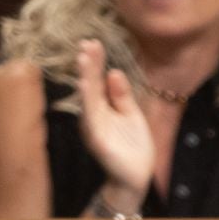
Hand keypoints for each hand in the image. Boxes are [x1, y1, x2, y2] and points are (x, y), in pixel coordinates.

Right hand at [75, 39, 153, 212]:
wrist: (135, 177)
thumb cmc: (131, 147)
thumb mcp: (130, 114)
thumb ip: (122, 95)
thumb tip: (114, 71)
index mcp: (102, 108)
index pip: (98, 81)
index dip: (96, 63)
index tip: (94, 42)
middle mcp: (94, 116)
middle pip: (90, 86)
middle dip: (88, 64)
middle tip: (86, 43)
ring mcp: (94, 128)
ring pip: (88, 98)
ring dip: (85, 78)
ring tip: (83, 57)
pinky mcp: (97, 140)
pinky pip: (91, 118)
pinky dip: (87, 101)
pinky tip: (85, 86)